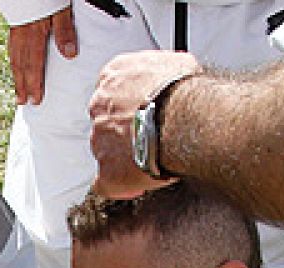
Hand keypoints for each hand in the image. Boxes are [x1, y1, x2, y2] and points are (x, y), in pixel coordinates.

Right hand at [7, 5, 76, 105]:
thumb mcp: (61, 11)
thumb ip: (65, 31)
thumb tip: (70, 55)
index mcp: (35, 36)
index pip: (34, 65)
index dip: (34, 84)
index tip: (35, 100)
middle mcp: (23, 37)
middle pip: (22, 66)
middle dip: (23, 86)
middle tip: (23, 102)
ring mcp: (16, 32)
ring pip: (14, 59)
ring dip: (16, 77)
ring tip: (17, 90)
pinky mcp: (14, 25)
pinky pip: (11, 49)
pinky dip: (12, 61)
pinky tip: (14, 64)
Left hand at [88, 50, 198, 196]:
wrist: (183, 118)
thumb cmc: (182, 91)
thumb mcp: (176, 65)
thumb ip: (162, 73)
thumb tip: (172, 77)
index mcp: (113, 77)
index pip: (113, 92)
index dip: (129, 106)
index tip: (141, 112)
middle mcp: (100, 107)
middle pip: (107, 123)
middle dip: (126, 131)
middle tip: (149, 136)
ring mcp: (99, 139)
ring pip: (107, 151)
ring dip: (124, 155)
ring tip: (152, 158)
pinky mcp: (107, 170)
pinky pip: (105, 183)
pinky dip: (118, 185)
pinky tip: (135, 184)